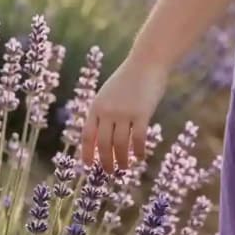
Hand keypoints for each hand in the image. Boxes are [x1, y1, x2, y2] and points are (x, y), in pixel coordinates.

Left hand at [80, 56, 169, 173]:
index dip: (87, 153)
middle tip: (110, 173)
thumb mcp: (108, 93)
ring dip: (122, 160)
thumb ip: (104, 112)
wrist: (147, 61)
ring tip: (125, 169)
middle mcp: (108, 111)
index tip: (89, 166)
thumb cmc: (129, 78)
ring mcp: (124, 112)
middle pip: (103, 144)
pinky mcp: (142, 113)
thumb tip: (103, 136)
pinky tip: (141, 158)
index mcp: (96, 106)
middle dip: (105, 161)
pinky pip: (139, 138)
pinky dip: (139, 151)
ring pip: (120, 144)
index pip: (87, 136)